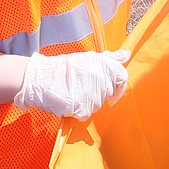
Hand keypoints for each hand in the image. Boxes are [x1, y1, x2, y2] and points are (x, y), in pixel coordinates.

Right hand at [12, 50, 129, 120]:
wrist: (42, 78)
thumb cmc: (65, 67)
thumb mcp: (89, 58)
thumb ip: (110, 58)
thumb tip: (126, 55)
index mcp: (104, 66)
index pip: (122, 78)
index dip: (119, 87)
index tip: (113, 94)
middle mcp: (101, 80)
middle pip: (109, 92)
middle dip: (100, 92)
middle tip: (83, 86)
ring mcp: (94, 95)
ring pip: (98, 104)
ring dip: (89, 101)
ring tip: (75, 92)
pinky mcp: (84, 108)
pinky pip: (87, 113)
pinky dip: (80, 110)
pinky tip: (71, 101)